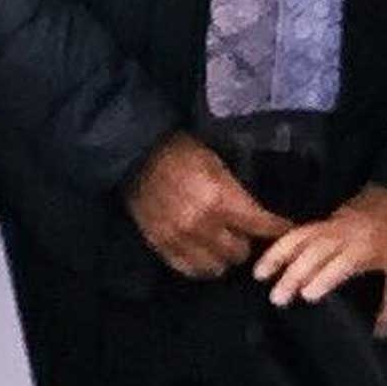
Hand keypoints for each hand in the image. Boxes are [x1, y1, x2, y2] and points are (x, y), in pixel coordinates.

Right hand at [124, 131, 290, 278]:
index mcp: (220, 200)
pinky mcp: (161, 244)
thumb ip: (239, 194)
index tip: (286, 230)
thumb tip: (263, 219)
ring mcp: (179, 238)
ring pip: (217, 267)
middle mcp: (202, 224)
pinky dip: (200, 264)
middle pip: (240, 253)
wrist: (136, 155)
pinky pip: (190, 269)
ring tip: (220, 245)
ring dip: (222, 257)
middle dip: (245, 243)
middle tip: (241, 233)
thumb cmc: (182, 153)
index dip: (279, 229)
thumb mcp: (217, 164)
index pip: (262, 226)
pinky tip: (202, 253)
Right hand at [256, 183, 386, 331]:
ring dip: (277, 255)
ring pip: (299, 237)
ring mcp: (330, 226)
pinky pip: (297, 231)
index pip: (341, 264)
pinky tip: (267, 256)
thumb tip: (377, 332)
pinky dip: (280, 243)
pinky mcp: (323, 221)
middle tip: (277, 297)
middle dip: (293, 273)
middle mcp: (343, 235)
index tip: (306, 295)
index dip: (323, 278)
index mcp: (363, 248)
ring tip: (258, 273)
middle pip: (313, 252)